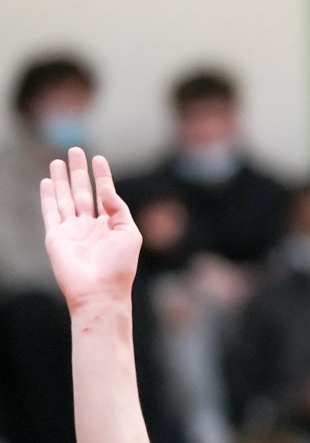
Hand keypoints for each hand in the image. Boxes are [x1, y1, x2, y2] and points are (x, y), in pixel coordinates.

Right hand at [40, 150, 140, 313]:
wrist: (100, 292)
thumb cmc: (119, 267)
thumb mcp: (128, 233)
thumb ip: (118, 208)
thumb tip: (107, 189)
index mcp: (109, 225)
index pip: (104, 194)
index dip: (101, 176)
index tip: (98, 158)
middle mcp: (89, 225)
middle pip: (81, 191)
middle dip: (78, 171)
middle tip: (75, 149)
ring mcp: (71, 230)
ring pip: (64, 198)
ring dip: (61, 179)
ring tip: (58, 160)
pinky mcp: (56, 237)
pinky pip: (50, 212)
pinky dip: (48, 197)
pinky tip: (48, 181)